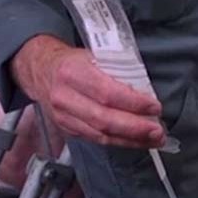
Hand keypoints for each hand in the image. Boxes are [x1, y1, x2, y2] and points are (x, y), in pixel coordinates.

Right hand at [12, 35, 165, 148]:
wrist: (40, 70)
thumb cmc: (71, 61)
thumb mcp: (92, 55)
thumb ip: (115, 71)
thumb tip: (145, 89)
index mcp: (72, 72)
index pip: (106, 92)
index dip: (133, 103)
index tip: (154, 106)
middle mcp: (64, 96)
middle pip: (103, 119)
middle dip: (135, 128)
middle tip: (157, 130)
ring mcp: (63, 116)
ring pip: (100, 134)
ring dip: (130, 140)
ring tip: (152, 139)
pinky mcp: (66, 128)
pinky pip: (95, 139)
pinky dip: (118, 142)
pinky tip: (134, 141)